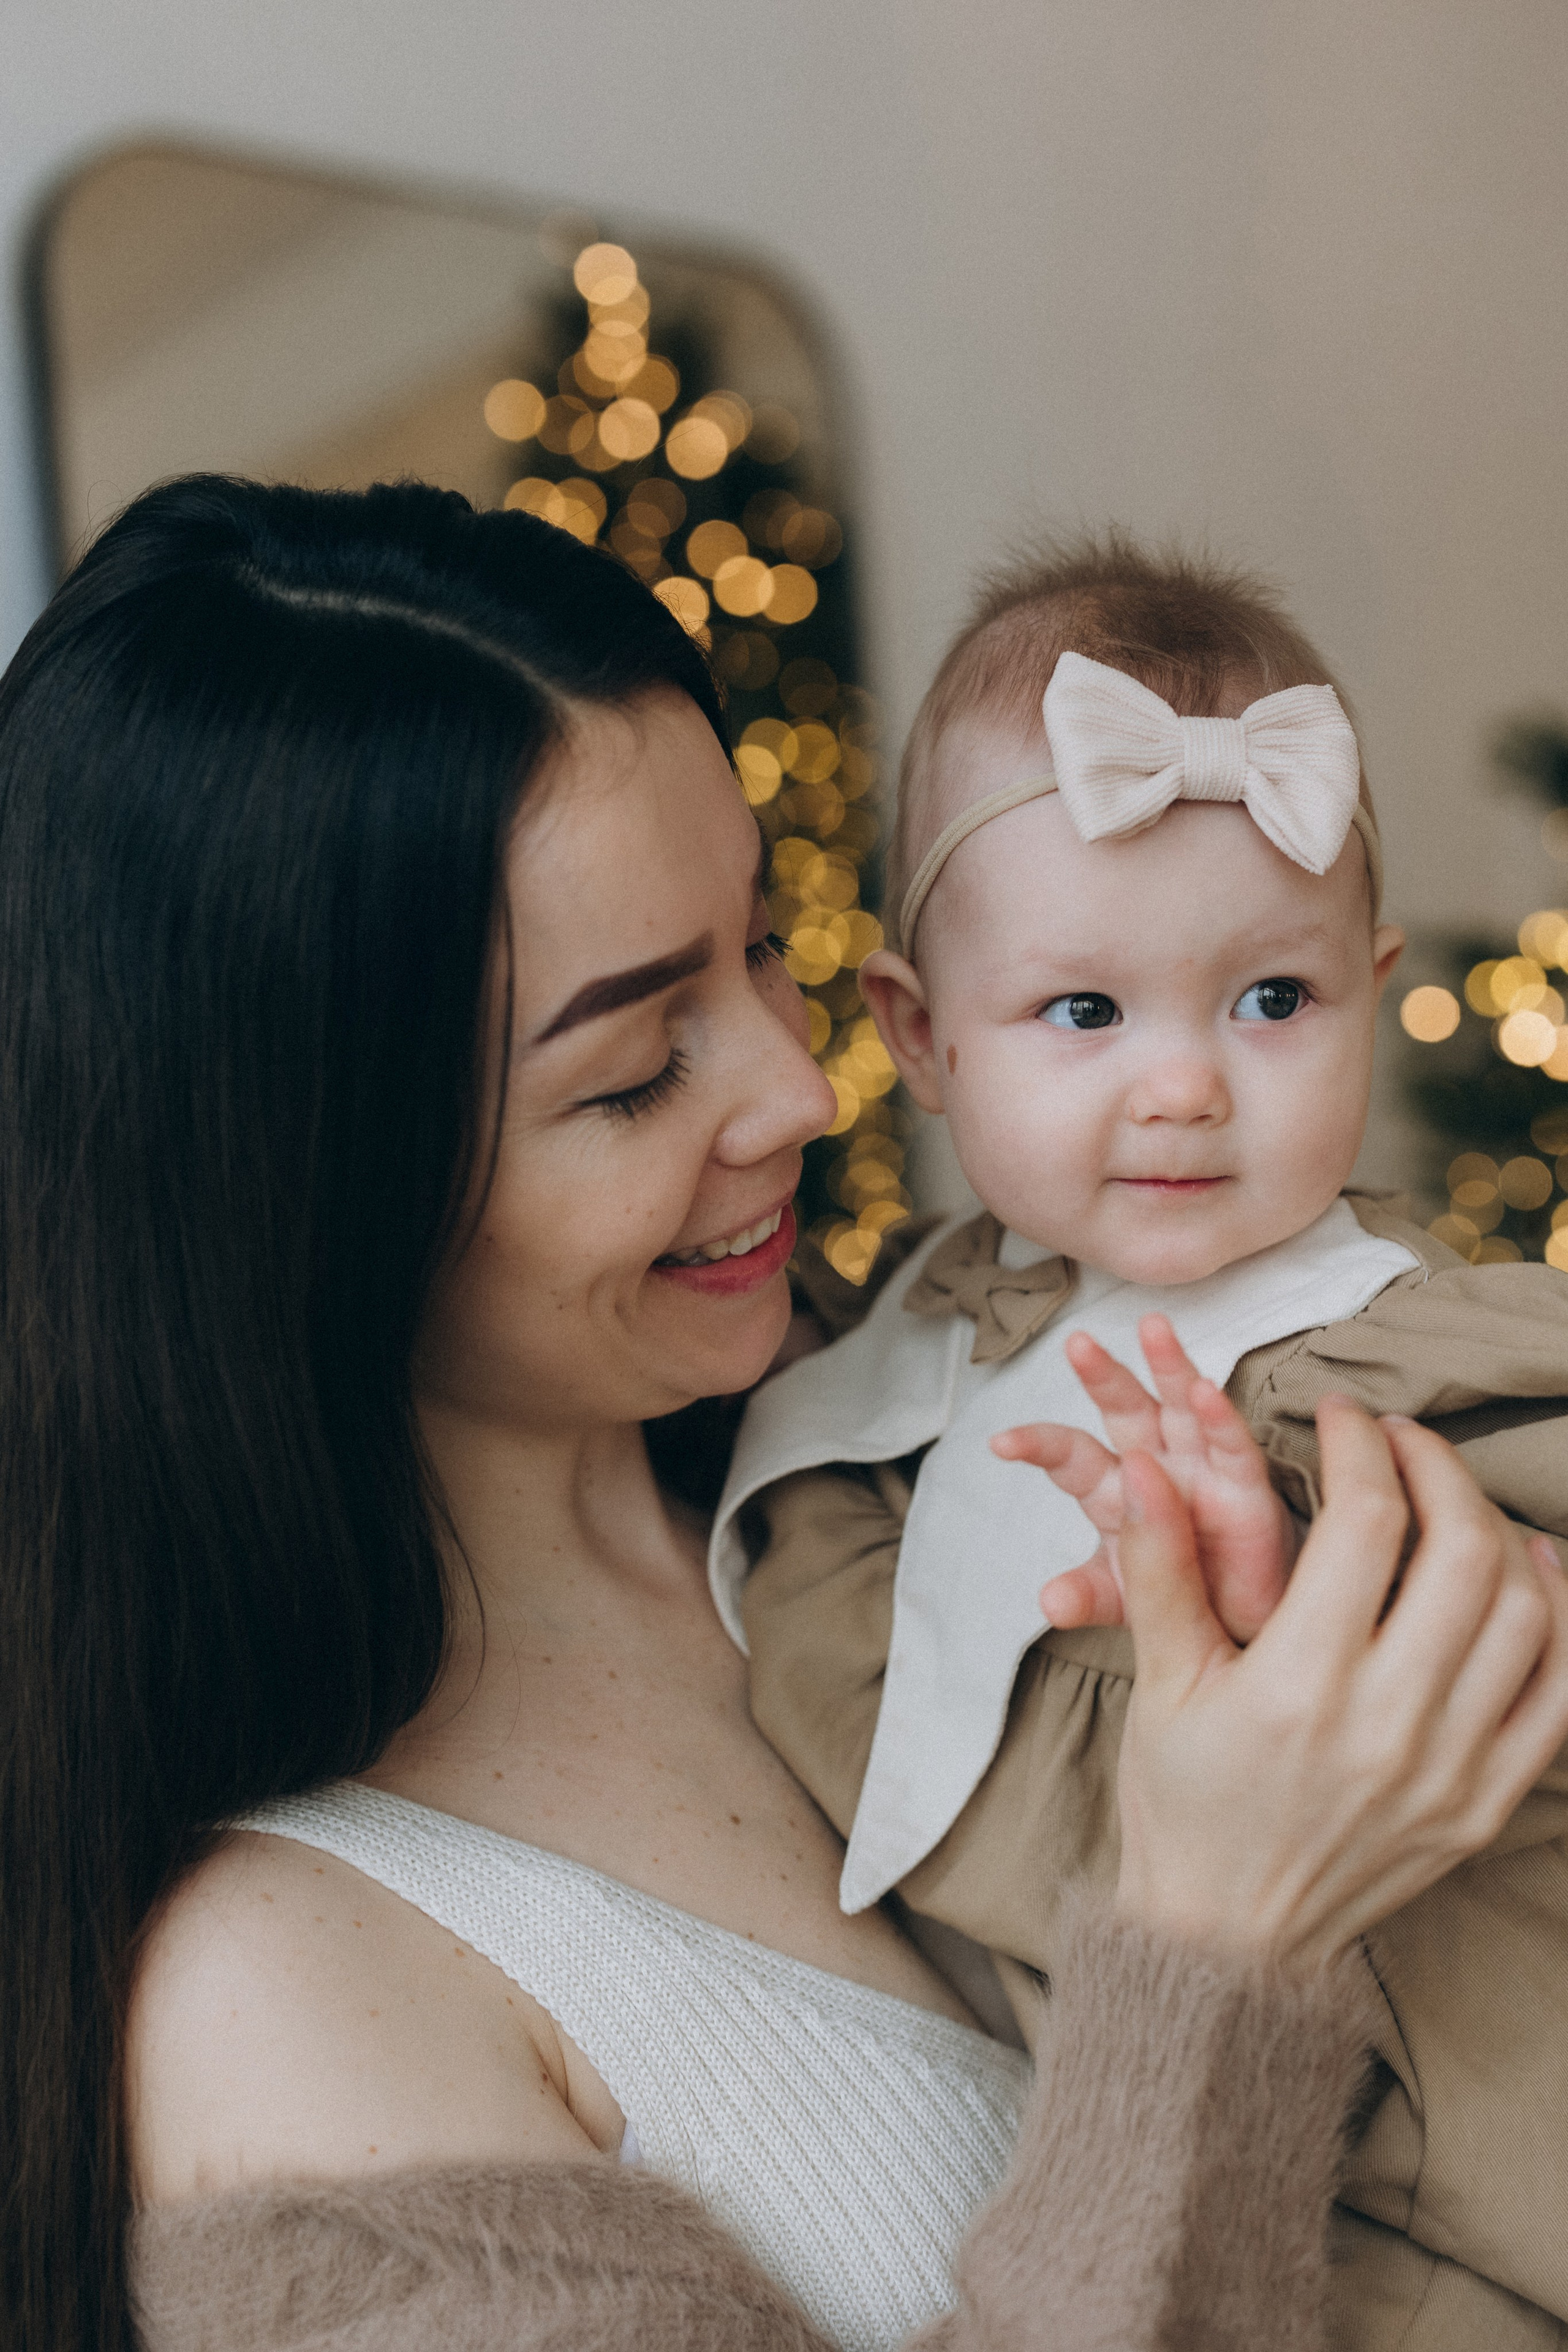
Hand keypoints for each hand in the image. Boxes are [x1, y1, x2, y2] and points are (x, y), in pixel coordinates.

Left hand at [990, 1315, 1293, 1640]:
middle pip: (1124, 1409)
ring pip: (1180, 1404)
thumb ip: (1089, 1595)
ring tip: (1151, 1328)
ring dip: (1167, 1366)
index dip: (1039, 1445)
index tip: (1001, 1442)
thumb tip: (1051, 1603)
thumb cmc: (1177, 1588)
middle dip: (1102, 1376)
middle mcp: (1154, 1463)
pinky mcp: (1245, 1484)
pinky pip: (1231, 1444)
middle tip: (1077, 1344)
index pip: (1070, 1456)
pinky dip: (1219, 1416)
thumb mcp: (1126, 1597)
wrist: (1242, 1617)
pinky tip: (1205, 1389)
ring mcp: (1200, 1467)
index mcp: (1114, 1489)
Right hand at [1111, 1398, 1567, 1969]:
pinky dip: (1559, 1619)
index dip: (1360, 1446)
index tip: (1340, 1417)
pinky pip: (1560, 1693)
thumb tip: (1143, 1465)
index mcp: (1299, 1688)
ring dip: (1499, 1530)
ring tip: (1452, 1499)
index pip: (1367, 1523)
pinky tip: (1528, 1573)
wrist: (1226, 1941)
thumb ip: (1161, 1565)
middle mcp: (1389, 1725)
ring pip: (1525, 1611)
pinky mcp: (1486, 1802)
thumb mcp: (1160, 1684)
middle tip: (1400, 1440)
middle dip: (1438, 1466)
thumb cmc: (1185, 1805)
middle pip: (1463, 1550)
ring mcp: (1452, 1768)